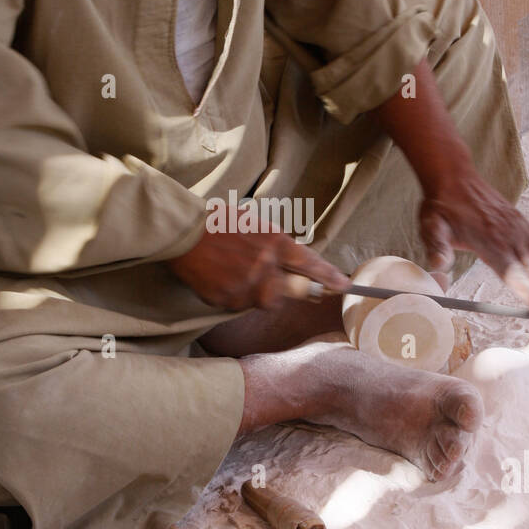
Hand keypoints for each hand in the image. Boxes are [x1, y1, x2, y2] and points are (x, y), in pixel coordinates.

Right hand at [167, 219, 350, 310]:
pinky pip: (238, 306)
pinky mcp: (227, 299)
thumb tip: (294, 266)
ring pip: (263, 301)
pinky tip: (220, 278)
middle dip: (284, 290)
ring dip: (256, 293)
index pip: (311, 265)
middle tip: (267, 279)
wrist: (184, 231)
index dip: (330, 278)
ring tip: (235, 273)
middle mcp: (266, 266)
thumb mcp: (256, 226)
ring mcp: (246, 285)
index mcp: (275, 243)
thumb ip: (277, 247)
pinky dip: (232, 296)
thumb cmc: (219, 223)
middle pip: (290, 293)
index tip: (344, 286)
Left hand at [419, 169, 528, 312]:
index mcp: (488, 242)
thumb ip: (437, 247)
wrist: (454, 177)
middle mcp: (507, 236)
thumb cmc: (441, 206)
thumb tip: (438, 267)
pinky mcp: (521, 222)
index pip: (511, 272)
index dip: (528, 291)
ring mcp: (518, 228)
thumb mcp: (432, 227)